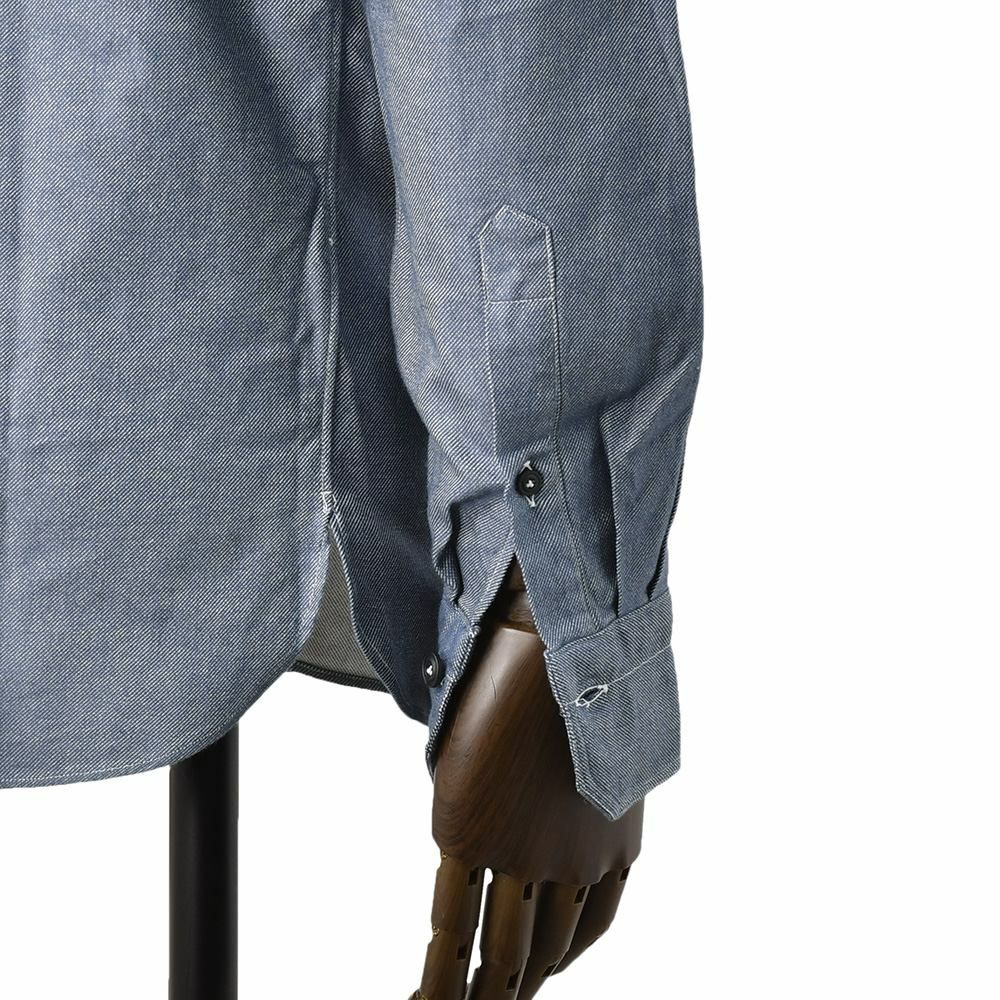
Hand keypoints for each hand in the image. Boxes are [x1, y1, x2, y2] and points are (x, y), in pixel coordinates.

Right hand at [412, 558, 643, 998]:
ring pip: (499, 949)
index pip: (590, 930)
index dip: (560, 961)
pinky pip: (455, 917)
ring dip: (474, 994)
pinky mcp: (475, 831)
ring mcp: (524, 851)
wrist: (560, 639)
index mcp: (611, 842)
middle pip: (543, 951)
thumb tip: (526, 806)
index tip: (538, 977)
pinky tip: (426, 994)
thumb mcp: (582, 751)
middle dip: (515, 988)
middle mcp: (574, 860)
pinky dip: (440, 967)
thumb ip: (559, 797)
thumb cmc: (574, 677)